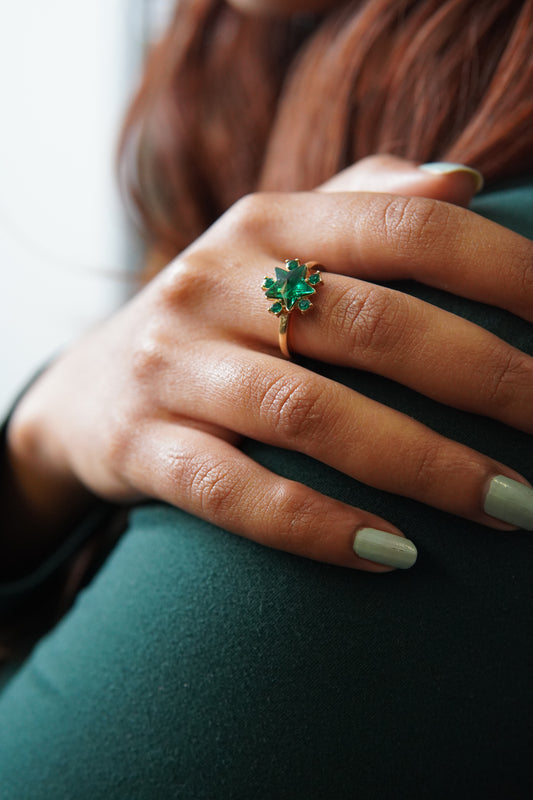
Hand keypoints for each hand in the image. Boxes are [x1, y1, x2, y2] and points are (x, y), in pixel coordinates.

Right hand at [6, 157, 532, 574]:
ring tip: (511, 507)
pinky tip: (394, 555)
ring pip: (311, 416)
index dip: (504, 272)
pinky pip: (234, 492)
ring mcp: (172, 366)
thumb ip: (365, 202)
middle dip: (487, 382)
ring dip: (424, 467)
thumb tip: (467, 184)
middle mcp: (214, 283)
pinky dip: (316, 527)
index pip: (406, 228)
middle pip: (373, 326)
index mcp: (267, 223)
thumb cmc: (219, 316)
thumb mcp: (276, 242)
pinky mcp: (142, 446)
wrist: (91, 387)